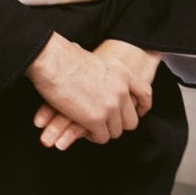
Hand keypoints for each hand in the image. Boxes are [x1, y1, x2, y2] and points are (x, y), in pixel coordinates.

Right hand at [25, 33, 151, 148]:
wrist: (50, 59)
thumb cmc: (63, 57)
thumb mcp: (93, 61)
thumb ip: (104, 75)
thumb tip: (99, 82)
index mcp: (122, 72)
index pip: (145, 93)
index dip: (142, 105)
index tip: (138, 111)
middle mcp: (121, 90)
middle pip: (130, 120)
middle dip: (116, 123)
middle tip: (100, 121)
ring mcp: (110, 106)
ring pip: (115, 131)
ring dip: (101, 130)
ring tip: (86, 123)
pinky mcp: (96, 119)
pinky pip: (101, 137)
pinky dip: (91, 135)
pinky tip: (80, 125)